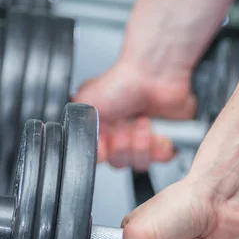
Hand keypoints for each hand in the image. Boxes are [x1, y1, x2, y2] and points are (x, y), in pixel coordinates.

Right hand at [72, 59, 196, 170]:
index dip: (103, 152)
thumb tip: (74, 140)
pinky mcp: (164, 138)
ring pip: (139, 162)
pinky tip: (157, 131)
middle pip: (119, 162)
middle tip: (125, 123)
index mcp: (100, 128)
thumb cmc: (122, 82)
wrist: (153, 75)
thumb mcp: (84, 102)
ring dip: (141, 143)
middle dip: (122, 143)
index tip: (105, 140)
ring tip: (142, 121)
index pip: (99, 157)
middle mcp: (120, 134)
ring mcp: (142, 137)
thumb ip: (75, 126)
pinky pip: (161, 158)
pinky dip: (160, 147)